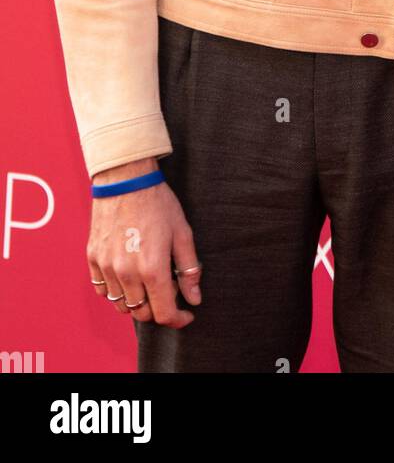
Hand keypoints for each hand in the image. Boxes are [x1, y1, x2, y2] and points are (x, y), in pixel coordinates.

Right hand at [88, 158, 201, 326]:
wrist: (125, 180)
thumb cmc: (157, 203)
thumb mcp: (182, 233)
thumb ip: (189, 269)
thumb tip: (194, 298)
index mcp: (152, 268)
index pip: (164, 313)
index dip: (178, 319)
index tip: (185, 315)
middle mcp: (127, 274)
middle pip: (142, 314)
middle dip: (159, 309)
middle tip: (168, 289)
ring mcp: (107, 268)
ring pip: (122, 305)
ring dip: (137, 302)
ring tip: (148, 281)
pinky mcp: (93, 260)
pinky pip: (103, 290)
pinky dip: (117, 291)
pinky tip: (128, 274)